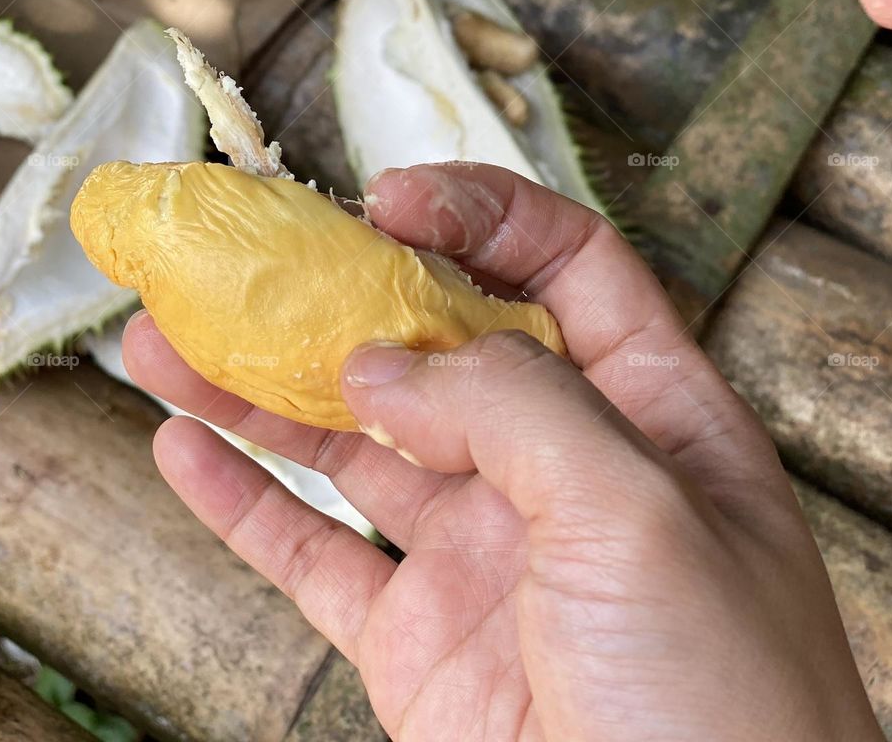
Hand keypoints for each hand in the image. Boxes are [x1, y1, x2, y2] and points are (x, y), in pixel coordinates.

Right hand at [123, 163, 880, 740]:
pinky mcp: (419, 643)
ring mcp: (484, 554)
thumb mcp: (641, 514)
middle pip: (436, 344)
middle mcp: (560, 468)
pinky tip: (183, 445)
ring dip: (258, 388)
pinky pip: (315, 555)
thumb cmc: (725, 707)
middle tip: (253, 258)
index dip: (480, 216)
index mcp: (650, 413)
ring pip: (354, 443)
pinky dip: (244, 502)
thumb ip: (515, 407)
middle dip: (344, 294)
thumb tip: (385, 363)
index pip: (564, 268)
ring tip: (166, 336)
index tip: (388, 201)